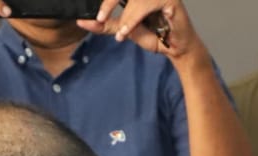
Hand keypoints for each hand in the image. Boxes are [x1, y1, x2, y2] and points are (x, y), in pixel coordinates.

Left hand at [79, 0, 203, 60]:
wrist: (174, 49)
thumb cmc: (156, 35)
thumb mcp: (124, 29)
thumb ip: (106, 24)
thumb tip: (82, 22)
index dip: (107, 1)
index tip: (97, 15)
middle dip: (110, 2)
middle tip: (101, 18)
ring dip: (126, 17)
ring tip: (123, 33)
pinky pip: (147, 4)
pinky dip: (135, 18)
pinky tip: (130, 29)